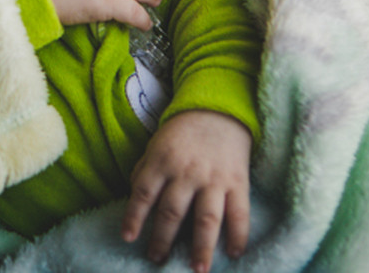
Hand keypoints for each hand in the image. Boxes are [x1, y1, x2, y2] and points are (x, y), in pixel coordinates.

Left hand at [122, 110, 252, 272]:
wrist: (218, 110)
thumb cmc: (182, 133)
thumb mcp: (156, 146)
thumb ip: (144, 171)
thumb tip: (134, 198)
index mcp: (163, 161)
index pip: (145, 193)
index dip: (134, 216)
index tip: (128, 238)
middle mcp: (187, 172)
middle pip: (172, 211)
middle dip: (163, 239)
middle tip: (156, 259)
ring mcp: (214, 179)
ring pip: (206, 218)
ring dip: (202, 247)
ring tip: (198, 269)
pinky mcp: (238, 182)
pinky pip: (239, 212)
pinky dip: (238, 234)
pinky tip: (234, 253)